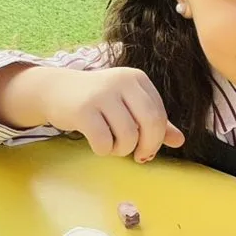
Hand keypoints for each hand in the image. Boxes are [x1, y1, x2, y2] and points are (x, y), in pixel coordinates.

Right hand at [43, 67, 184, 161]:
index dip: (158, 138)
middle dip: (148, 147)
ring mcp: (101, 94)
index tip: (147, 149)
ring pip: (128, 136)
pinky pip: (104, 142)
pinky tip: (97, 143)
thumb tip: (180, 141)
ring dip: (122, 150)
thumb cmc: (98, 100)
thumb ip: (154, 121)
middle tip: (139, 157)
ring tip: (112, 145)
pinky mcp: (83, 110)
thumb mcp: (127, 105)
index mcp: (137, 79)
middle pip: (151, 123)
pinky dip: (104, 150)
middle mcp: (121, 82)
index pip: (160, 114)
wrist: (56, 90)